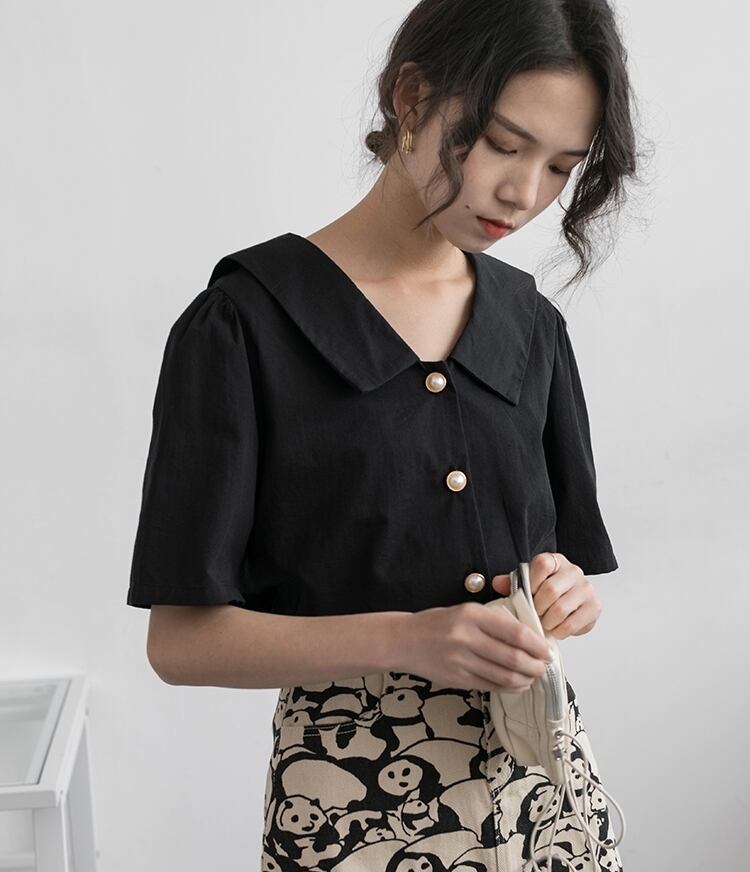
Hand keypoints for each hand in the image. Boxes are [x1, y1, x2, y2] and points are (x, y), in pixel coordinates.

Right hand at [396, 601, 554, 694]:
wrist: (404, 641)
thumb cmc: (438, 623)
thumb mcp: (465, 611)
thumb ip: (492, 620)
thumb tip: (528, 636)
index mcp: (471, 615)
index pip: (514, 632)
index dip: (536, 644)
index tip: (547, 649)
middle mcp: (466, 638)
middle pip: (512, 658)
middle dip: (535, 665)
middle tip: (544, 666)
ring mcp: (461, 661)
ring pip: (504, 676)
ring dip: (525, 679)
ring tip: (533, 676)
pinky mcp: (457, 679)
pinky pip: (491, 686)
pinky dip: (509, 688)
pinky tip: (518, 684)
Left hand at [491, 552, 601, 639]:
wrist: (569, 605)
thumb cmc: (545, 594)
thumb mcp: (527, 585)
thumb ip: (511, 582)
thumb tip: (497, 583)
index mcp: (555, 561)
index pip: (542, 564)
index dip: (531, 582)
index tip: (528, 594)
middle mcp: (574, 571)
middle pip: (551, 589)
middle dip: (537, 608)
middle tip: (534, 614)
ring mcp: (586, 588)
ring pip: (561, 608)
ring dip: (548, 621)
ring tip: (544, 623)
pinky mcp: (595, 606)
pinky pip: (573, 623)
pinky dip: (560, 631)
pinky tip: (556, 629)